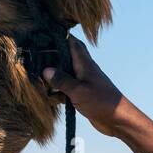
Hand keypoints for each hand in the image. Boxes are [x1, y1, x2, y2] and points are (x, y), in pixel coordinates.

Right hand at [42, 36, 152, 152]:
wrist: (118, 120)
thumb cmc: (102, 102)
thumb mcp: (78, 90)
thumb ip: (61, 80)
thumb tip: (45, 70)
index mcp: (84, 64)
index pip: (72, 43)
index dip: (59, 36)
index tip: (44, 32)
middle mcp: (82, 70)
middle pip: (63, 59)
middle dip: (49, 60)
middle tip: (34, 63)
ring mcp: (82, 83)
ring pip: (62, 76)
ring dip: (50, 80)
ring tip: (38, 85)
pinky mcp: (81, 95)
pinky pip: (64, 91)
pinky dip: (56, 94)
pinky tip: (49, 99)